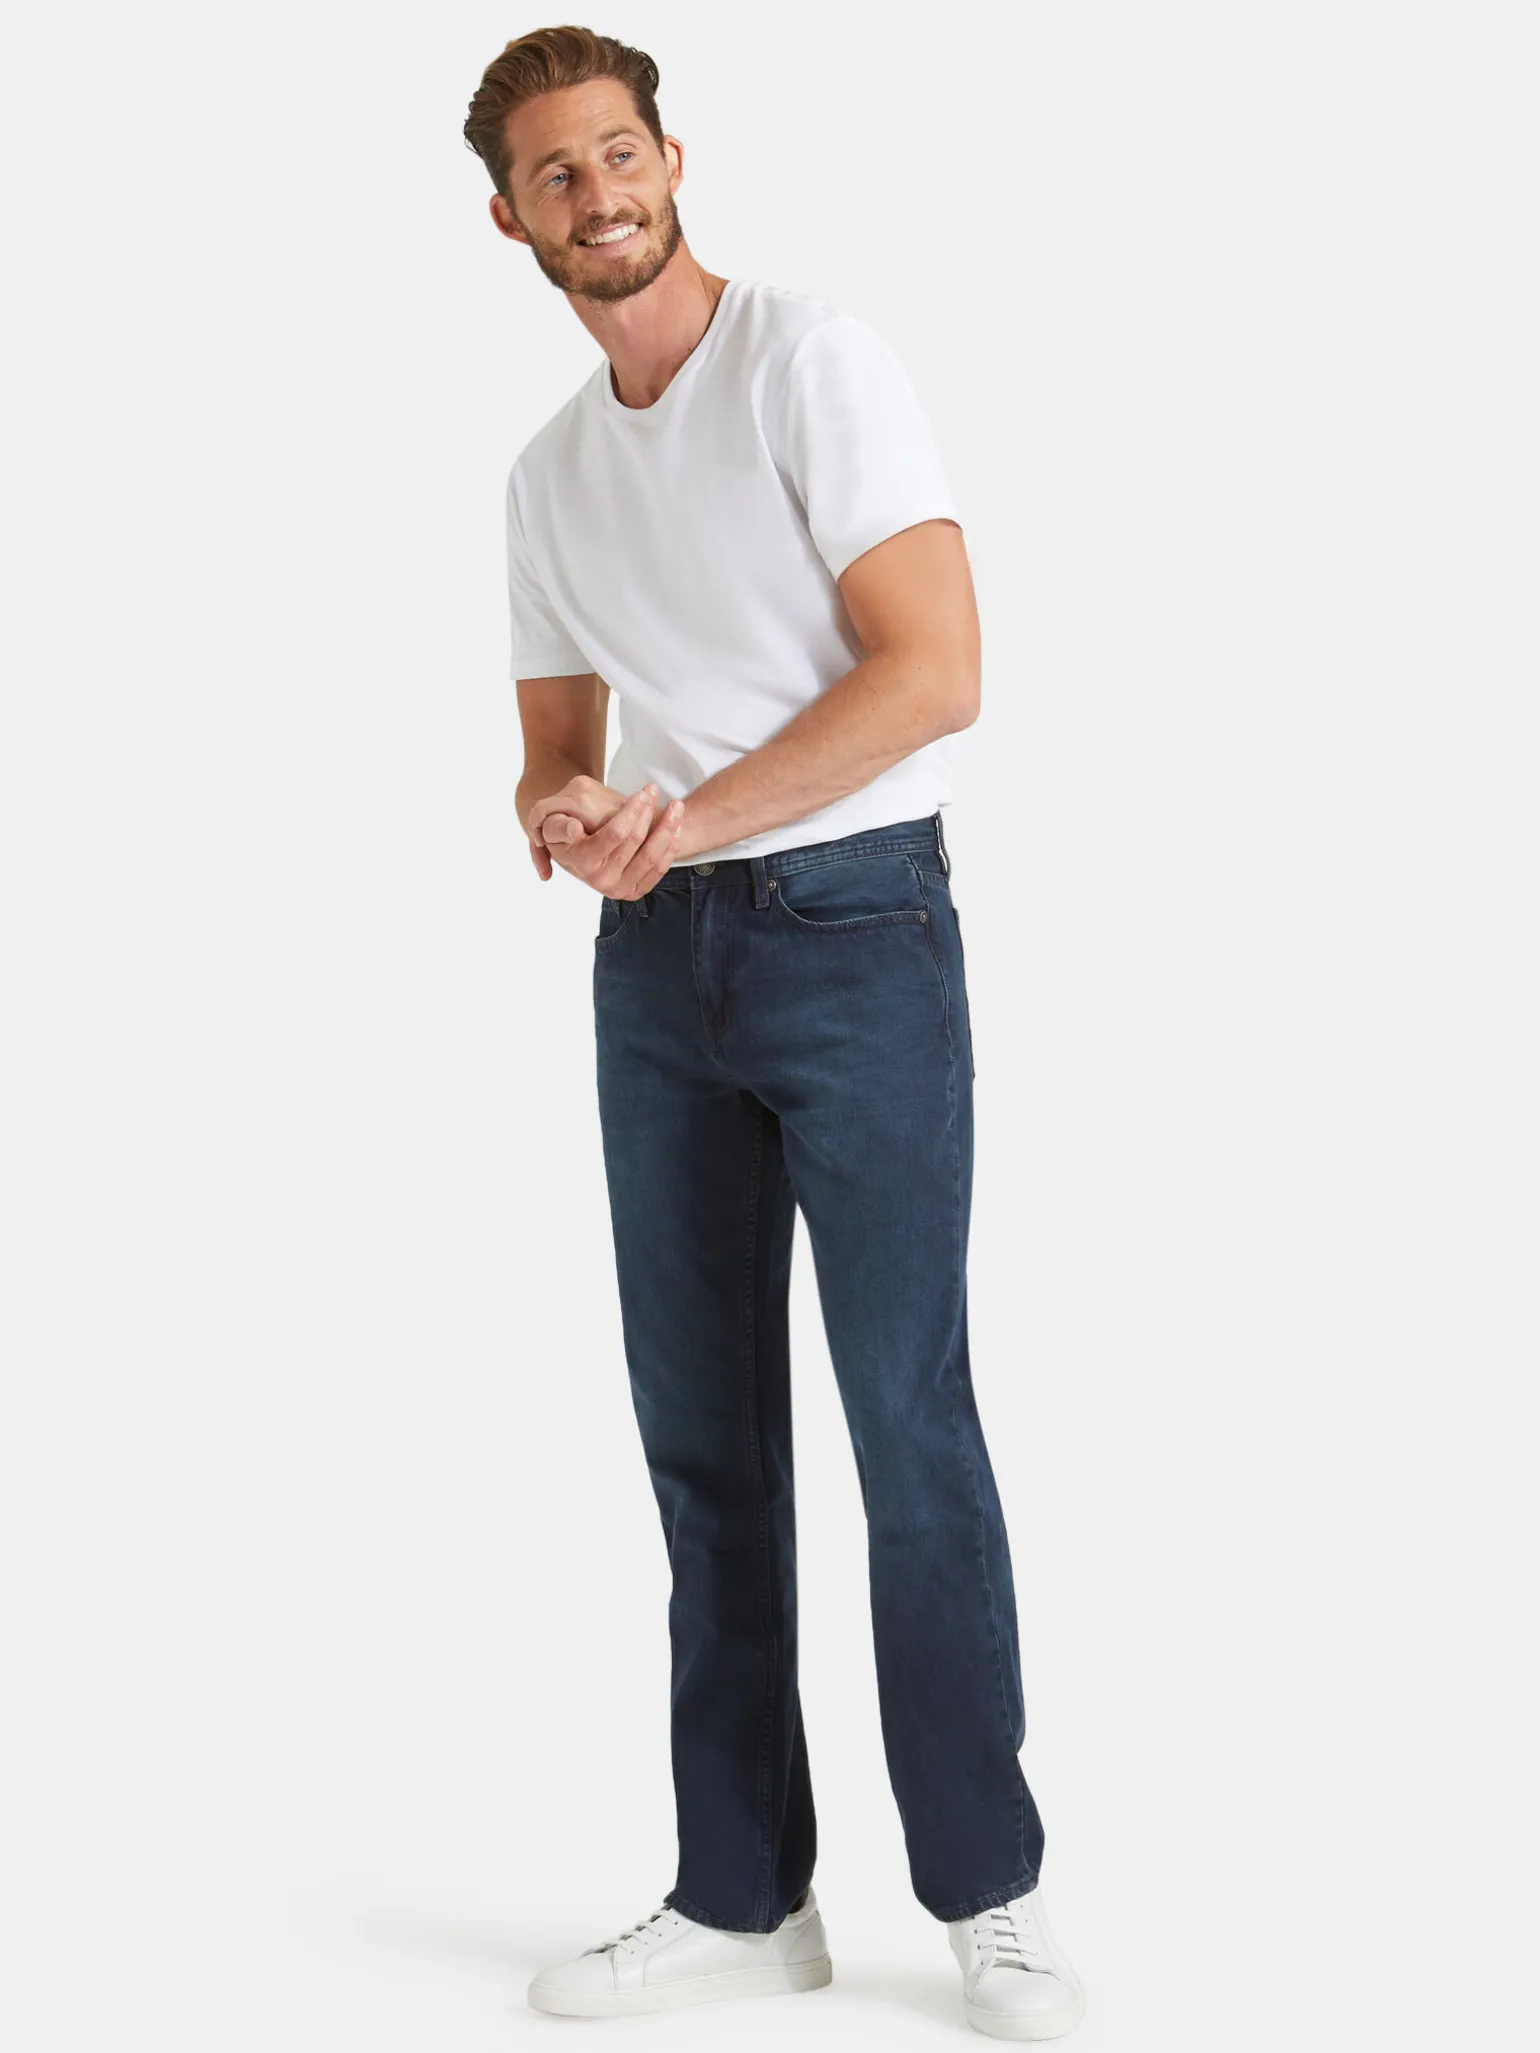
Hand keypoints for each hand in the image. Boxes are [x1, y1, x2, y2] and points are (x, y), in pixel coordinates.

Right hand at [528, 776, 683, 896]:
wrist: (577, 854)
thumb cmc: (565, 832)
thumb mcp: (552, 826)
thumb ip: (558, 825)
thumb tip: (575, 829)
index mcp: (582, 863)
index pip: (615, 834)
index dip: (632, 811)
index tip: (643, 792)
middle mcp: (601, 881)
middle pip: (636, 843)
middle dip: (650, 813)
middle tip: (657, 791)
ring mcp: (619, 890)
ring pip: (652, 856)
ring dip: (668, 828)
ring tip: (677, 806)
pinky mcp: (634, 892)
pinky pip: (659, 870)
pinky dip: (670, 847)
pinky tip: (676, 826)